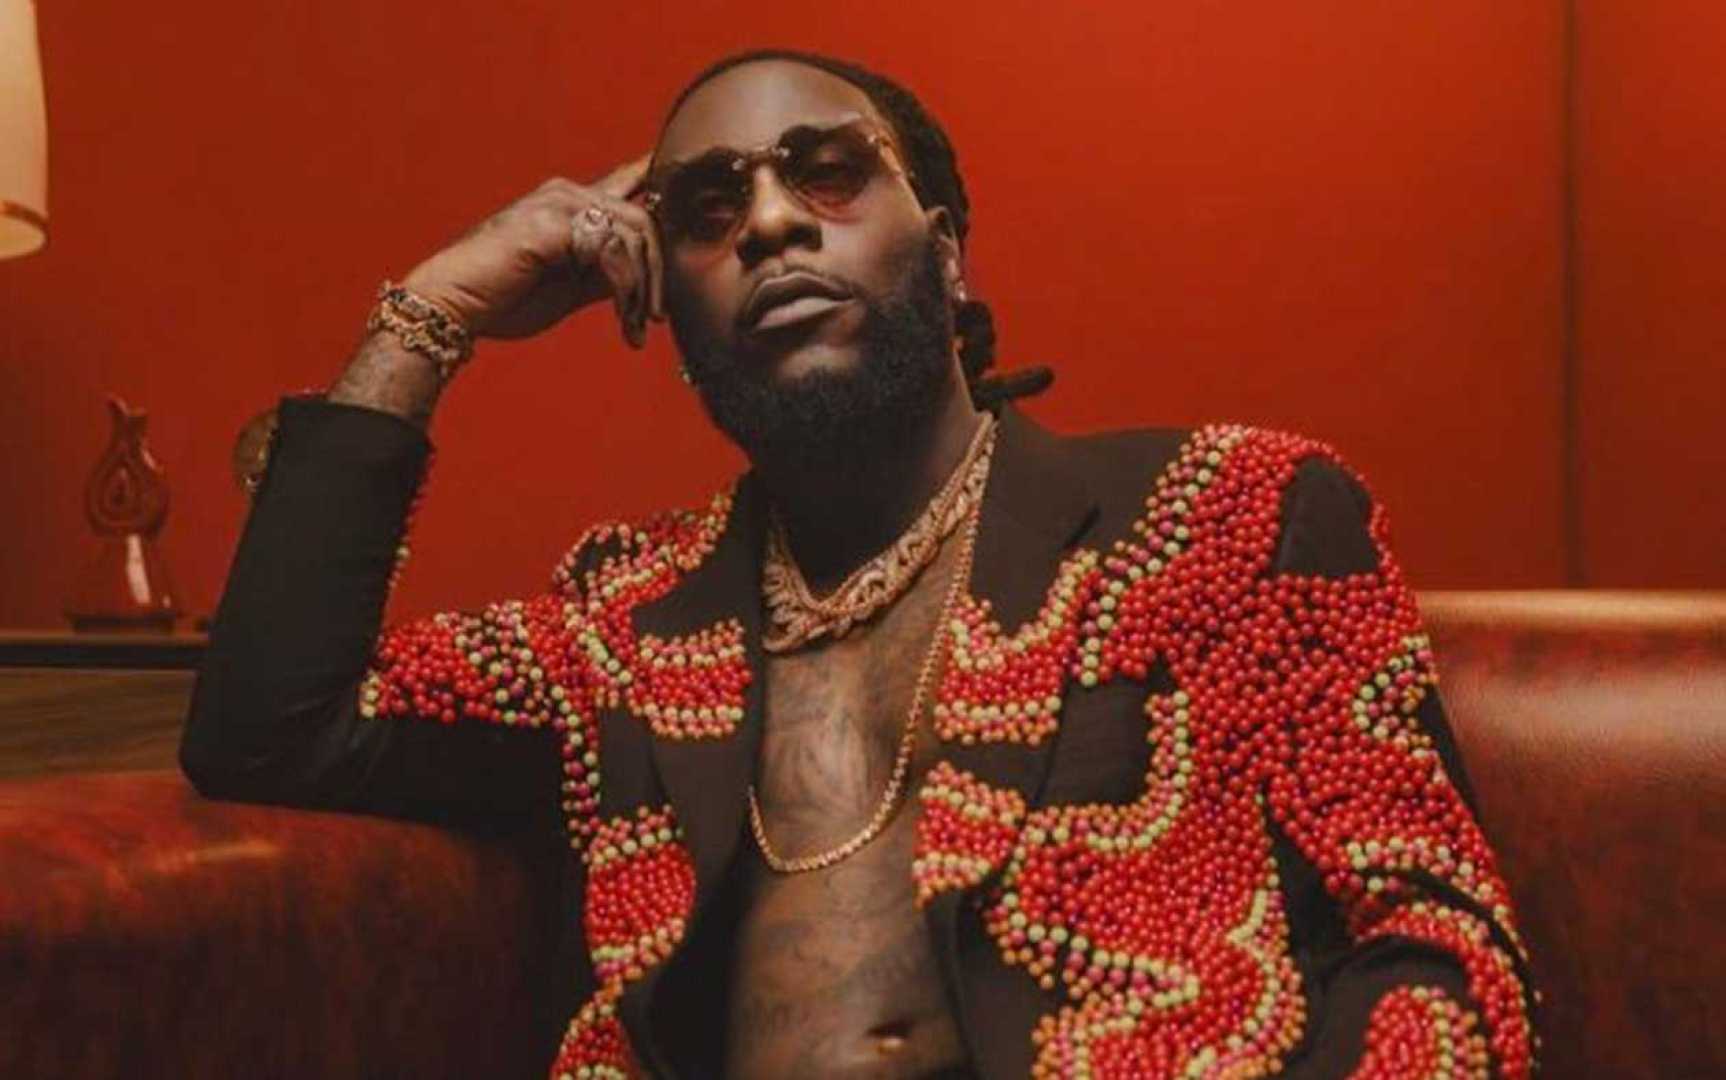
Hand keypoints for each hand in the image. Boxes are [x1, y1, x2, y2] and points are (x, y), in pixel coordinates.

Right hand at [398, 156, 663, 347]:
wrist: (455, 305)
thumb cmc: (505, 297)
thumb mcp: (572, 285)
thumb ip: (608, 271)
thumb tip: (648, 275)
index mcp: (571, 203)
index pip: (628, 183)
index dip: (661, 181)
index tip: (691, 187)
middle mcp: (568, 193)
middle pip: (645, 217)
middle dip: (658, 272)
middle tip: (656, 318)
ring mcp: (559, 203)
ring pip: (633, 235)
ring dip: (643, 288)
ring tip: (635, 327)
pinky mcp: (552, 223)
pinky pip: (612, 253)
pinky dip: (625, 290)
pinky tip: (623, 320)